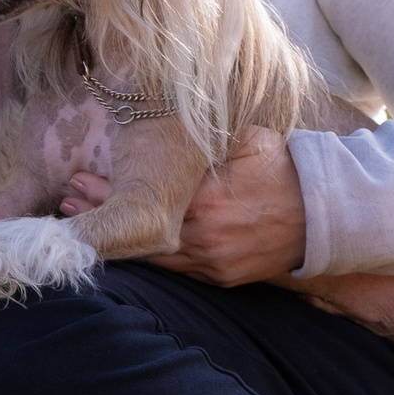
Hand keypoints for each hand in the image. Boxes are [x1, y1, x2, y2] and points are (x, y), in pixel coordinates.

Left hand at [61, 128, 307, 285]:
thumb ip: (206, 138)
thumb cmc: (284, 170)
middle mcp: (204, 235)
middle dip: (101, 215)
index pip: (142, 198)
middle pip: (137, 229)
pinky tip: (125, 247)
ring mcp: (212, 261)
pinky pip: (176, 270)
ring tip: (83, 226)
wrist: (325, 214)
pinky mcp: (221, 277)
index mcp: (205, 199)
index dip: (106, 191)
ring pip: (151, 255)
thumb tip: (171, 118)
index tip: (78, 180)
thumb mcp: (246, 141)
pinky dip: (148, 259)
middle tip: (68, 201)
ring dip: (118, 240)